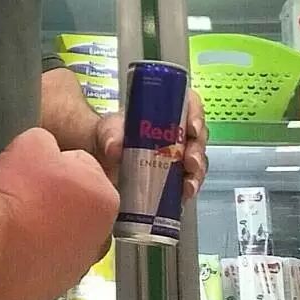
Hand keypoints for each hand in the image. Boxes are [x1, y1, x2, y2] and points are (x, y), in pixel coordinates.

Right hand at [0, 126, 120, 299]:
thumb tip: (48, 158)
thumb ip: (50, 147)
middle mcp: (99, 240)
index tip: (37, 171)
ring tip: (11, 227)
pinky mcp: (49, 295)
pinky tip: (5, 252)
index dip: (58, 166)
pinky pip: (39, 270)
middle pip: (77, 212)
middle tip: (24, 197)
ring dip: (43, 235)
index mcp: (105, 200)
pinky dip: (27, 262)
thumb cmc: (17, 192)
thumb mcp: (34, 143)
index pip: (84, 171)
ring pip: (60, 244)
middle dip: (57, 204)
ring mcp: (74, 273)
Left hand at [92, 90, 208, 198]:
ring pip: (197, 161)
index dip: (195, 114)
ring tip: (188, 183)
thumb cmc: (110, 137)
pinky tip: (184, 195)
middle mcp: (176, 132)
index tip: (192, 127)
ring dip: (196, 172)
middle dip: (197, 149)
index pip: (189, 104)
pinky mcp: (175, 178)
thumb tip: (113, 146)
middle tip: (190, 160)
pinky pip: (189, 181)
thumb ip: (110, 134)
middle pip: (197, 136)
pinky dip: (189, 188)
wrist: (102, 162)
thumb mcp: (107, 130)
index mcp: (164, 111)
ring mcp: (178, 156)